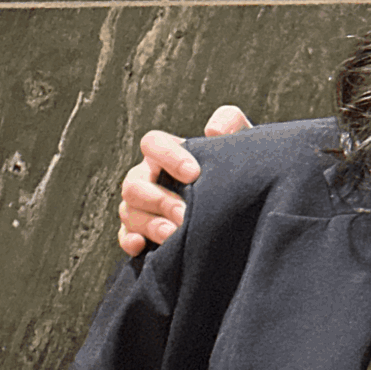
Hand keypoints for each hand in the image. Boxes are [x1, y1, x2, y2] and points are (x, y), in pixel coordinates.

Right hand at [116, 106, 251, 255]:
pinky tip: (141, 247)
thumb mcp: (242, 141)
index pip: (153, 143)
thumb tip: (213, 130)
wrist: (245, 201)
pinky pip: (125, 235)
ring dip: (149, 223)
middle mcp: (150, 177)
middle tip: (185, 214)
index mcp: (168, 153)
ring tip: (174, 235)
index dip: (168, 156)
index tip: (194, 173)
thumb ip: (230, 122)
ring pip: (129, 210)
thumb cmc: (239, 168)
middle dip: (158, 199)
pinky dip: (129, 240)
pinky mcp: (143, 231)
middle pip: (134, 183)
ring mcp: (143, 205)